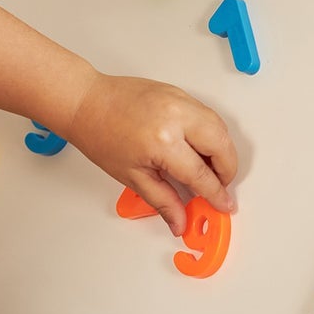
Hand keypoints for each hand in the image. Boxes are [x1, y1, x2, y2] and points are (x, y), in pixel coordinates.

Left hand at [65, 73, 237, 235]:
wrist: (86, 103)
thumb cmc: (100, 135)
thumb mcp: (131, 176)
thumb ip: (162, 200)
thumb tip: (180, 221)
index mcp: (163, 141)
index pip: (201, 174)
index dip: (216, 193)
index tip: (224, 204)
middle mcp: (176, 117)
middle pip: (222, 145)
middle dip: (227, 170)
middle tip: (219, 186)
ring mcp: (179, 100)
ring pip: (220, 126)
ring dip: (222, 149)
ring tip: (209, 168)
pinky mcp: (178, 91)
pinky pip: (206, 113)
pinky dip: (211, 131)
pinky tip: (198, 147)